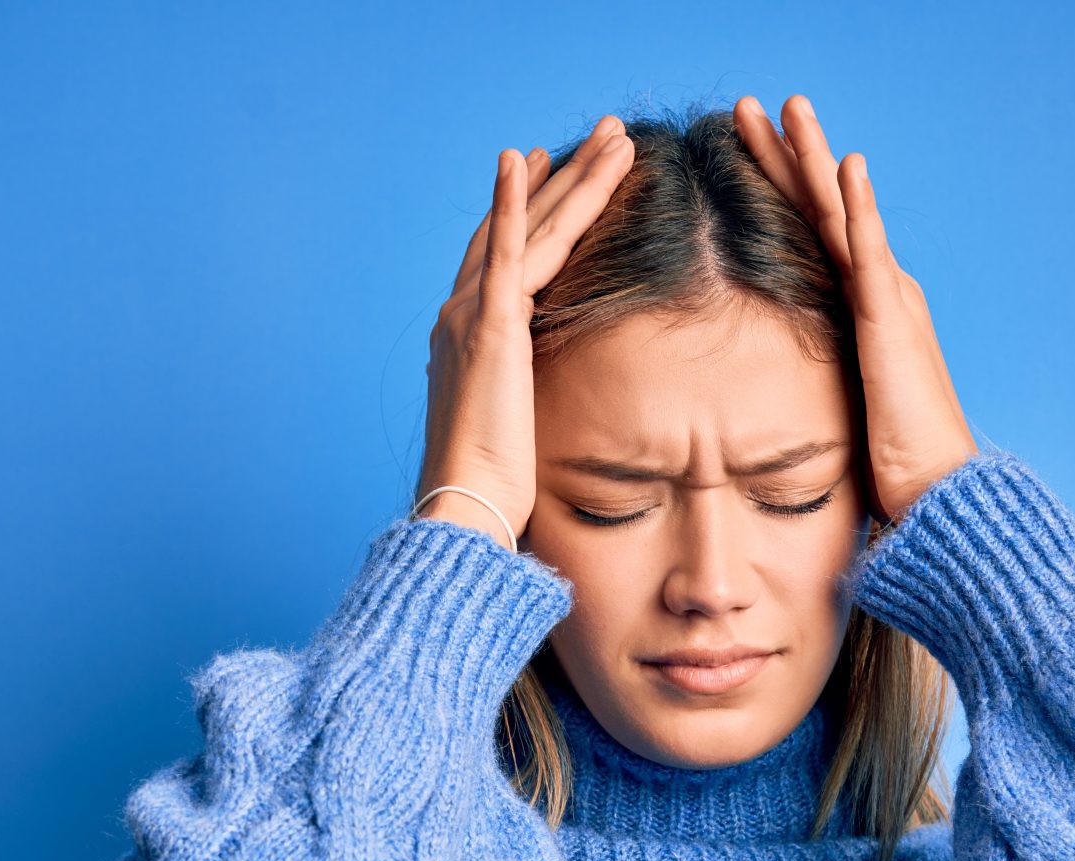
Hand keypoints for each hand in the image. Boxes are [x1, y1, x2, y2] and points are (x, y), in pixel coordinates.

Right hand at [415, 115, 638, 546]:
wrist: (466, 509)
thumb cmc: (494, 493)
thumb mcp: (519, 433)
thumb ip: (530, 402)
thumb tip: (553, 416)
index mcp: (470, 342)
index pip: (506, 259)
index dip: (530, 211)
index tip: (551, 172)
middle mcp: (462, 316)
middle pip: (521, 229)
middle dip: (563, 180)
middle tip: (601, 137)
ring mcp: (471, 316)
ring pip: (532, 229)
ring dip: (572, 178)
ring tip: (612, 136)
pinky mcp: (487, 326)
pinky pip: (506, 251)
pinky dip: (512, 201)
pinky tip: (522, 157)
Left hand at [733, 93, 977, 522]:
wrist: (936, 493)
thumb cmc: (888, 464)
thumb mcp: (833, 408)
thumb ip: (804, 382)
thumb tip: (749, 394)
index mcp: (860, 309)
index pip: (810, 233)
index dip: (777, 187)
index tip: (742, 148)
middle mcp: (877, 291)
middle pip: (821, 208)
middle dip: (786, 153)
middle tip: (750, 106)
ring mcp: (888, 301)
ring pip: (842, 214)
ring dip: (816, 157)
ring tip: (790, 108)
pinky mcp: (893, 323)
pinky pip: (870, 255)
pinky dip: (859, 208)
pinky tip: (847, 167)